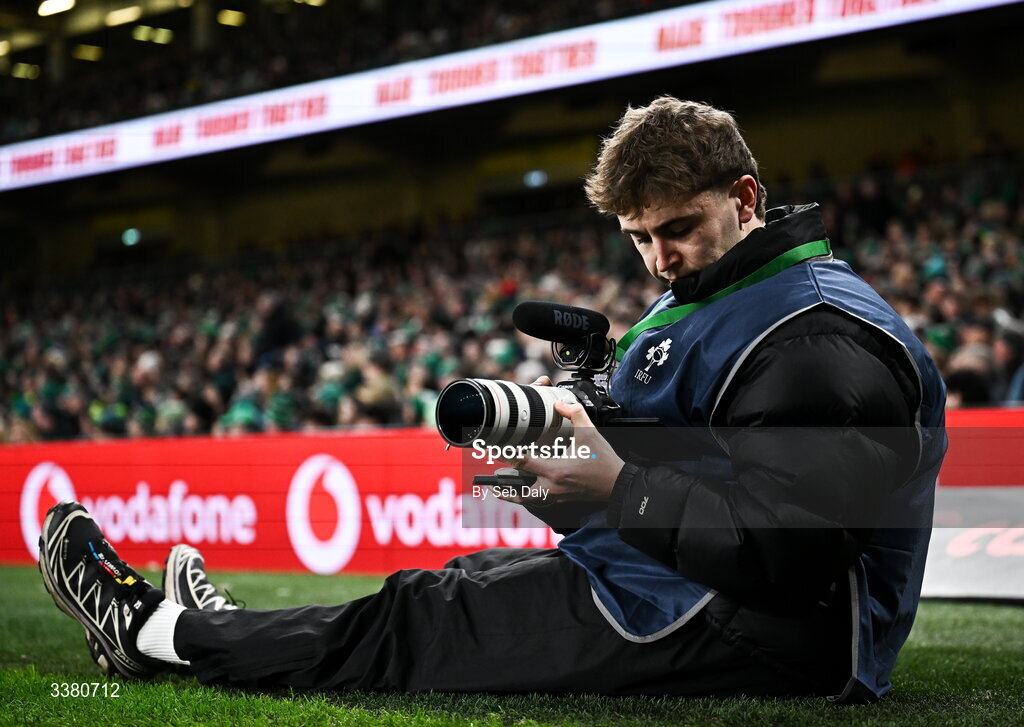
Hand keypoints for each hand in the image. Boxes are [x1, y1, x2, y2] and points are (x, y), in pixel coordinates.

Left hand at [498, 398, 624, 504]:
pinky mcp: (561, 500)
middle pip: (519, 490)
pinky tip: (523, 487)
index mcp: (556, 470)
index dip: (505, 456)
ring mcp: (556, 496)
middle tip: (490, 478)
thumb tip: (560, 404)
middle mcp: (553, 486)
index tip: (492, 450)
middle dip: (503, 485)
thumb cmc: (604, 461)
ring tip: (499, 487)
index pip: (523, 462)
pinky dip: (527, 495)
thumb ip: (575, 414)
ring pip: (527, 500)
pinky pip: (538, 500)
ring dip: (512, 494)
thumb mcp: (590, 433)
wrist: (618, 485)